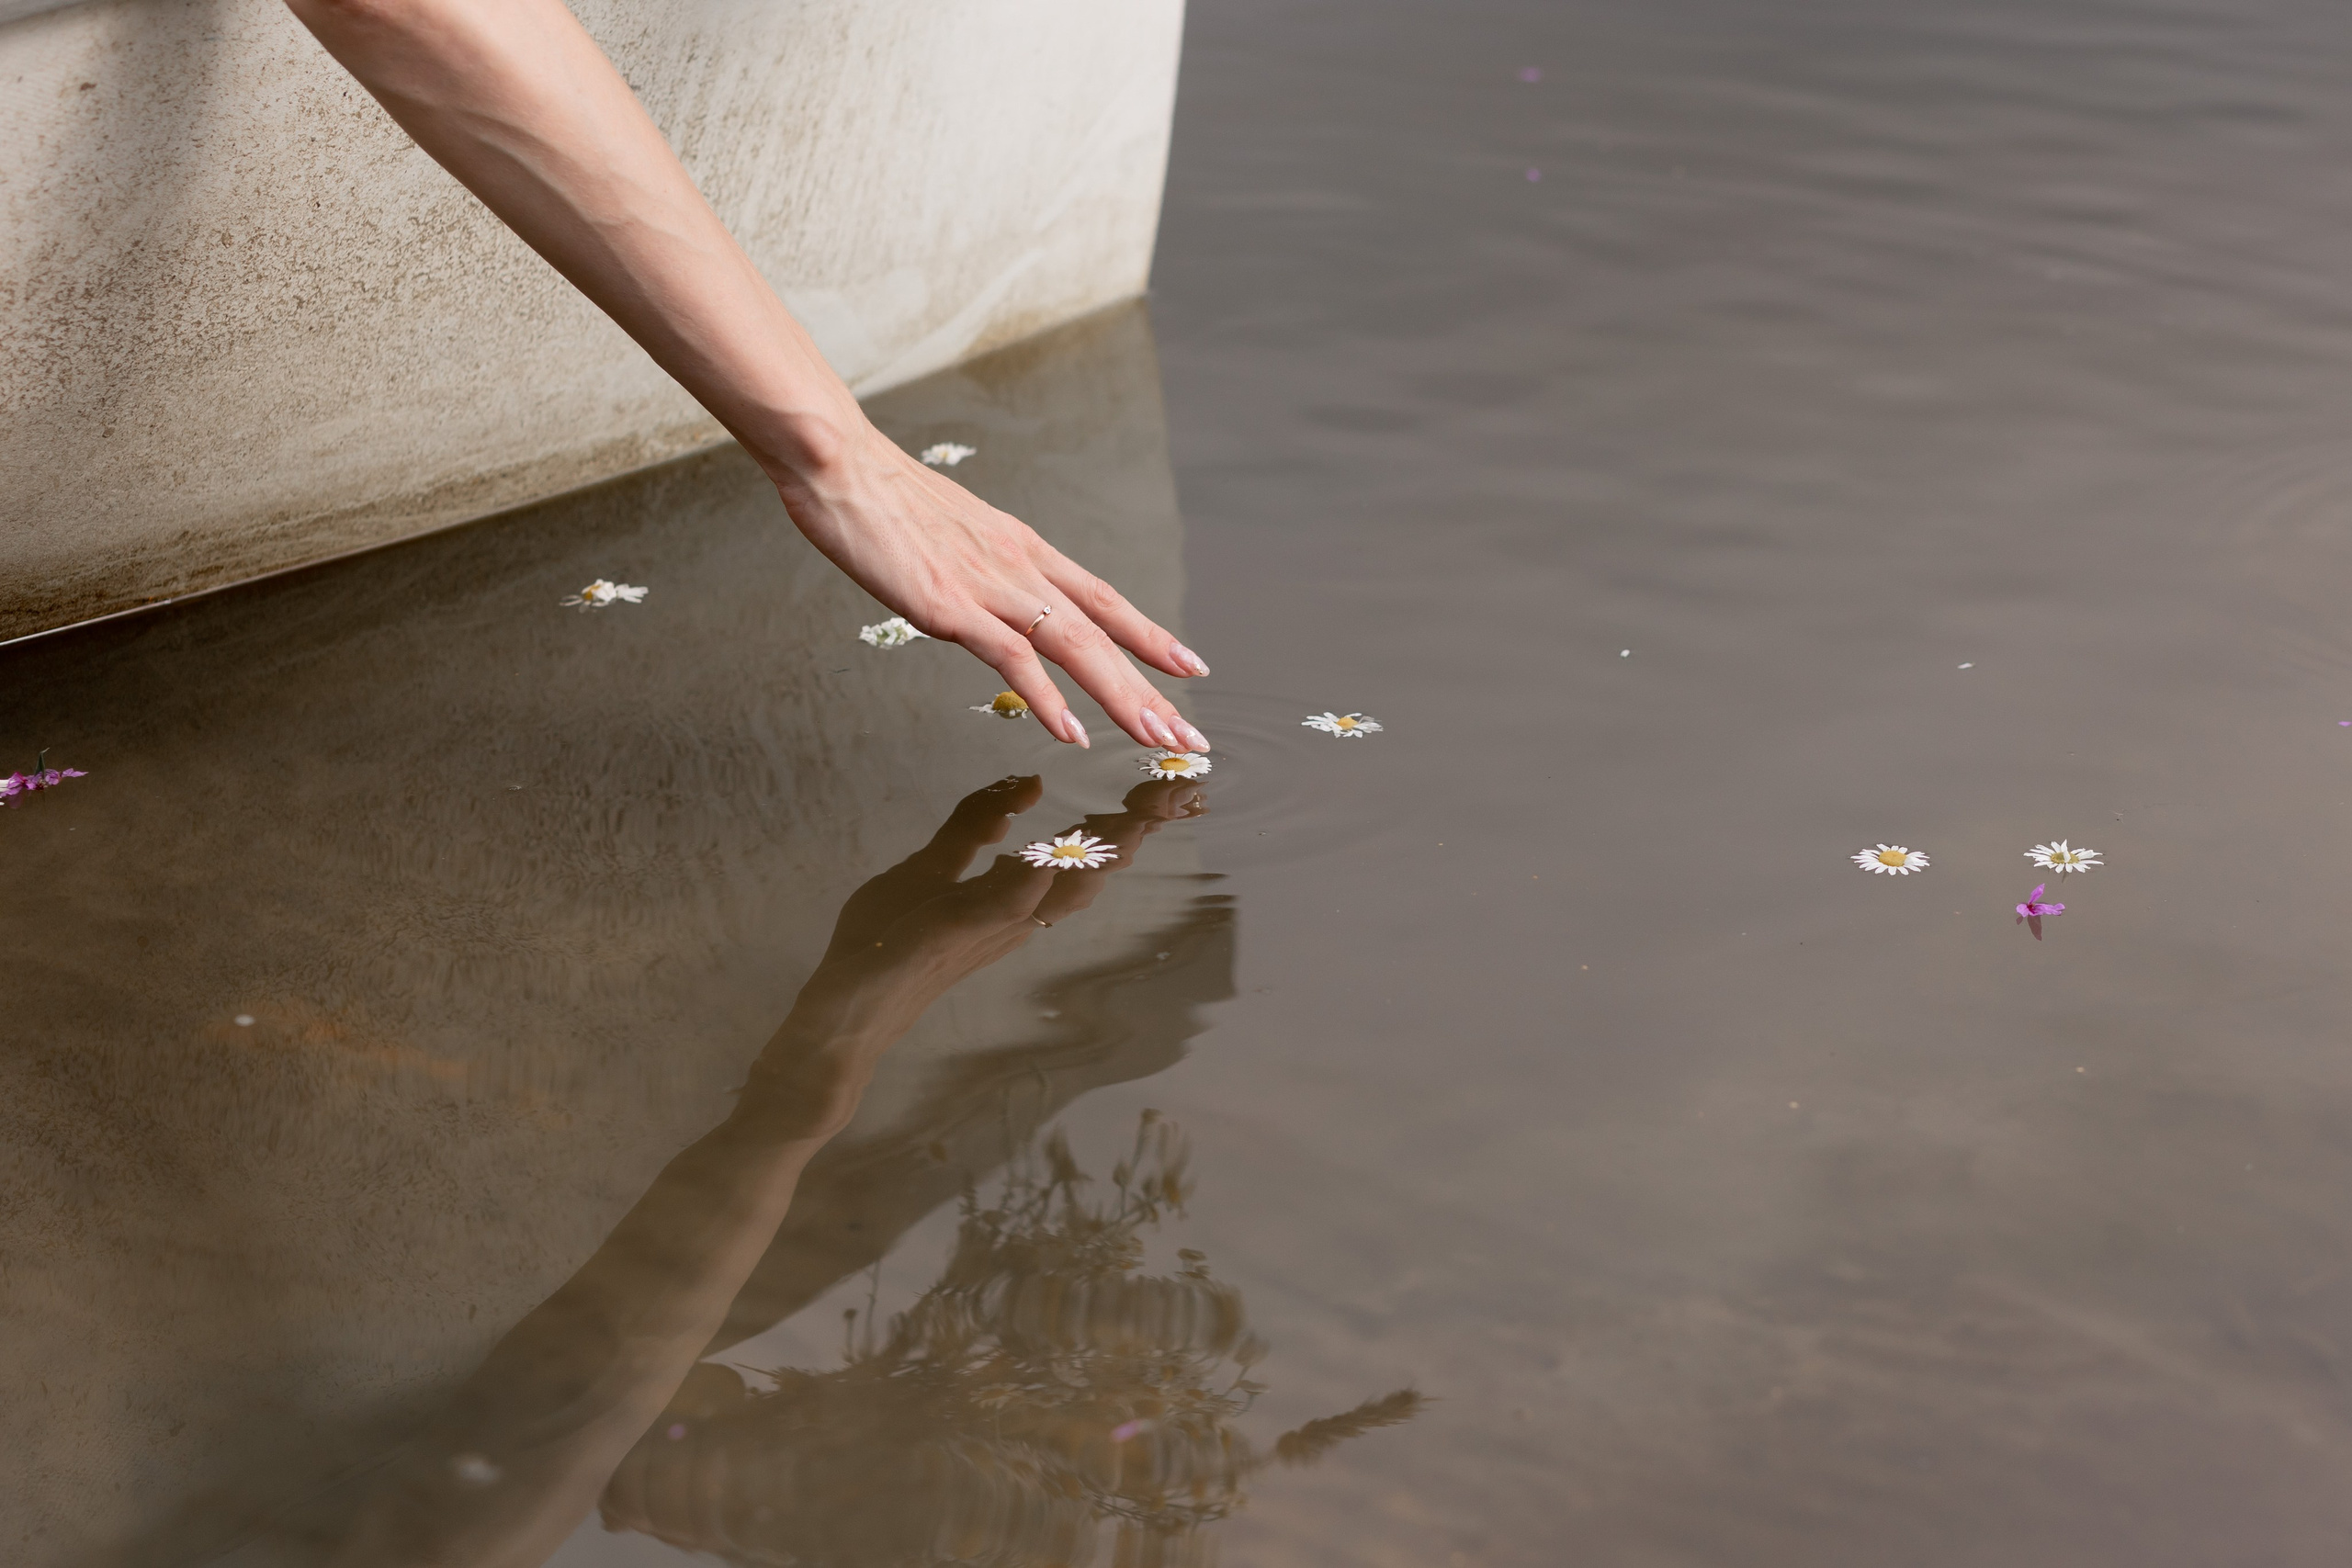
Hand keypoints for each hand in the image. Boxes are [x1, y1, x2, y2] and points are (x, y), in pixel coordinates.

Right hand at [770, 423, 1214, 751]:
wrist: (839, 462)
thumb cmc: (880, 497)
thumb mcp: (949, 534)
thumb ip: (976, 568)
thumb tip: (982, 597)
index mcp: (1022, 549)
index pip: (1102, 598)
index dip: (1148, 634)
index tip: (1188, 665)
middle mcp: (1020, 566)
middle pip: (1103, 632)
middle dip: (1151, 685)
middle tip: (1189, 730)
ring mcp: (989, 586)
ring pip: (1075, 646)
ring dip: (1121, 696)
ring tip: (1156, 736)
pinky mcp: (950, 606)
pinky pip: (1012, 658)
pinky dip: (1046, 698)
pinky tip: (1071, 732)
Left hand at [774, 774, 1208, 1067]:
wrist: (848, 1009)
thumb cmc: (887, 942)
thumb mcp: (932, 866)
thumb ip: (975, 826)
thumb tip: (1023, 786)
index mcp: (1018, 896)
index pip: (1086, 851)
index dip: (1130, 819)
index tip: (1168, 784)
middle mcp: (1019, 915)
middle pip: (1093, 868)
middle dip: (1136, 828)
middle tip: (1178, 789)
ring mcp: (993, 925)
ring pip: (1064, 887)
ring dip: (1100, 850)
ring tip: (1137, 813)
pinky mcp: (957, 931)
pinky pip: (1002, 905)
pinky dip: (1027, 880)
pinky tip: (1044, 854)